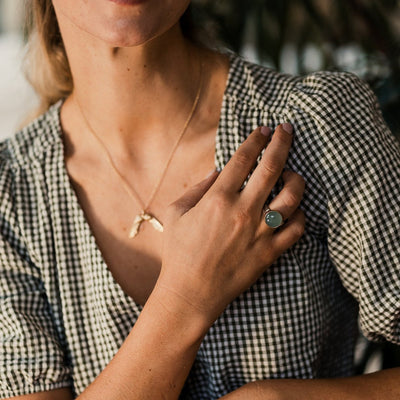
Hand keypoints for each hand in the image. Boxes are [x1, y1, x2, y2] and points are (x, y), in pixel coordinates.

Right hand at [155, 124, 304, 328]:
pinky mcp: (271, 252)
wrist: (191, 292)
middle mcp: (243, 210)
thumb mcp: (175, 213)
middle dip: (283, 141)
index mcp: (218, 198)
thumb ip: (196, 188)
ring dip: (297, 178)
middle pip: (272, 166)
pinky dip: (300, 215)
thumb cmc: (178, 251)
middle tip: (288, 128)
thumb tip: (217, 172)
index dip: (256, 139)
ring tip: (293, 173)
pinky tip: (294, 209)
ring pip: (293, 196)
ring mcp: (260, 232)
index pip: (243, 158)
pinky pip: (297, 228)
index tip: (264, 128)